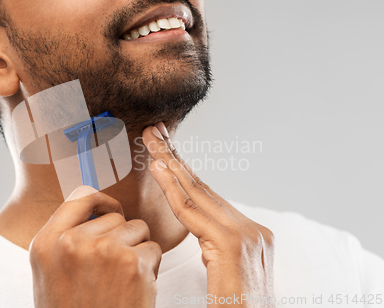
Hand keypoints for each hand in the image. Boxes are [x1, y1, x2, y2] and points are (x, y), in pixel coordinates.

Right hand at [29, 186, 161, 307]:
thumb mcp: (51, 272)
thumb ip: (66, 237)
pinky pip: (153, 248)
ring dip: (137, 249)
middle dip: (121, 235)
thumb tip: (97, 208)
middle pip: (114, 215)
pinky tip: (134, 289)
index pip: (80, 196)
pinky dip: (150, 267)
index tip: (111, 210)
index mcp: (47, 242)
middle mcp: (72, 241)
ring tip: (121, 279)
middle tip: (112, 267)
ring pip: (138, 228)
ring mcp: (103, 250)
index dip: (101, 201)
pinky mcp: (132, 264)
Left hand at [143, 123, 274, 306]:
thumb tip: (200, 232)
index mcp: (250, 233)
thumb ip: (215, 246)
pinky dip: (171, 189)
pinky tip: (157, 168)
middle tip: (155, 132)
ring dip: (169, 163)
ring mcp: (245, 233)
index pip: (210, 197)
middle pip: (203, 187)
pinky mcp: (231, 244)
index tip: (164, 152)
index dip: (184, 172)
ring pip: (197, 193)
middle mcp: (251, 228)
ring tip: (151, 141)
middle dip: (175, 158)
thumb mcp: (225, 271)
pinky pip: (192, 213)